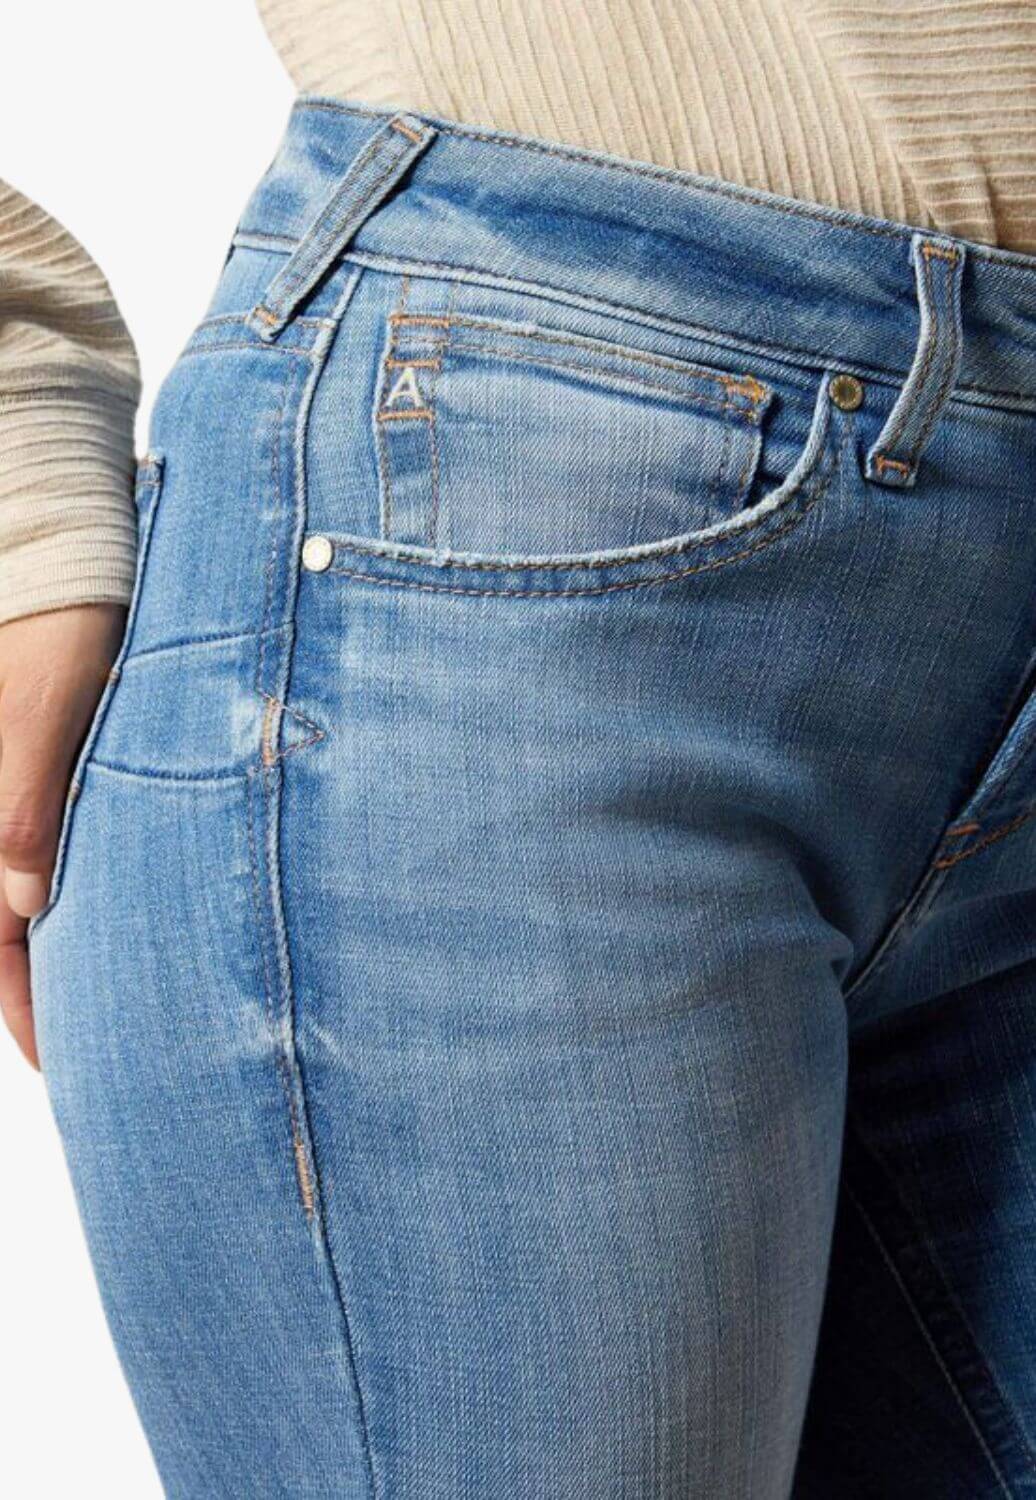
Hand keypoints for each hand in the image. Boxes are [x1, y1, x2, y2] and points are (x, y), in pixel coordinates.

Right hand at [0, 605, 125, 1068]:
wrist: (67, 550)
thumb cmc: (56, 618)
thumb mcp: (43, 703)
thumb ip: (25, 797)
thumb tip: (27, 898)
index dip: (22, 1003)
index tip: (62, 1062)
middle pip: (7, 925)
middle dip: (43, 987)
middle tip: (104, 1048)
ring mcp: (19, 793)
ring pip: (30, 893)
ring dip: (61, 946)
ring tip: (124, 1002)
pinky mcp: (49, 772)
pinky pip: (52, 851)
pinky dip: (78, 896)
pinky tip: (121, 917)